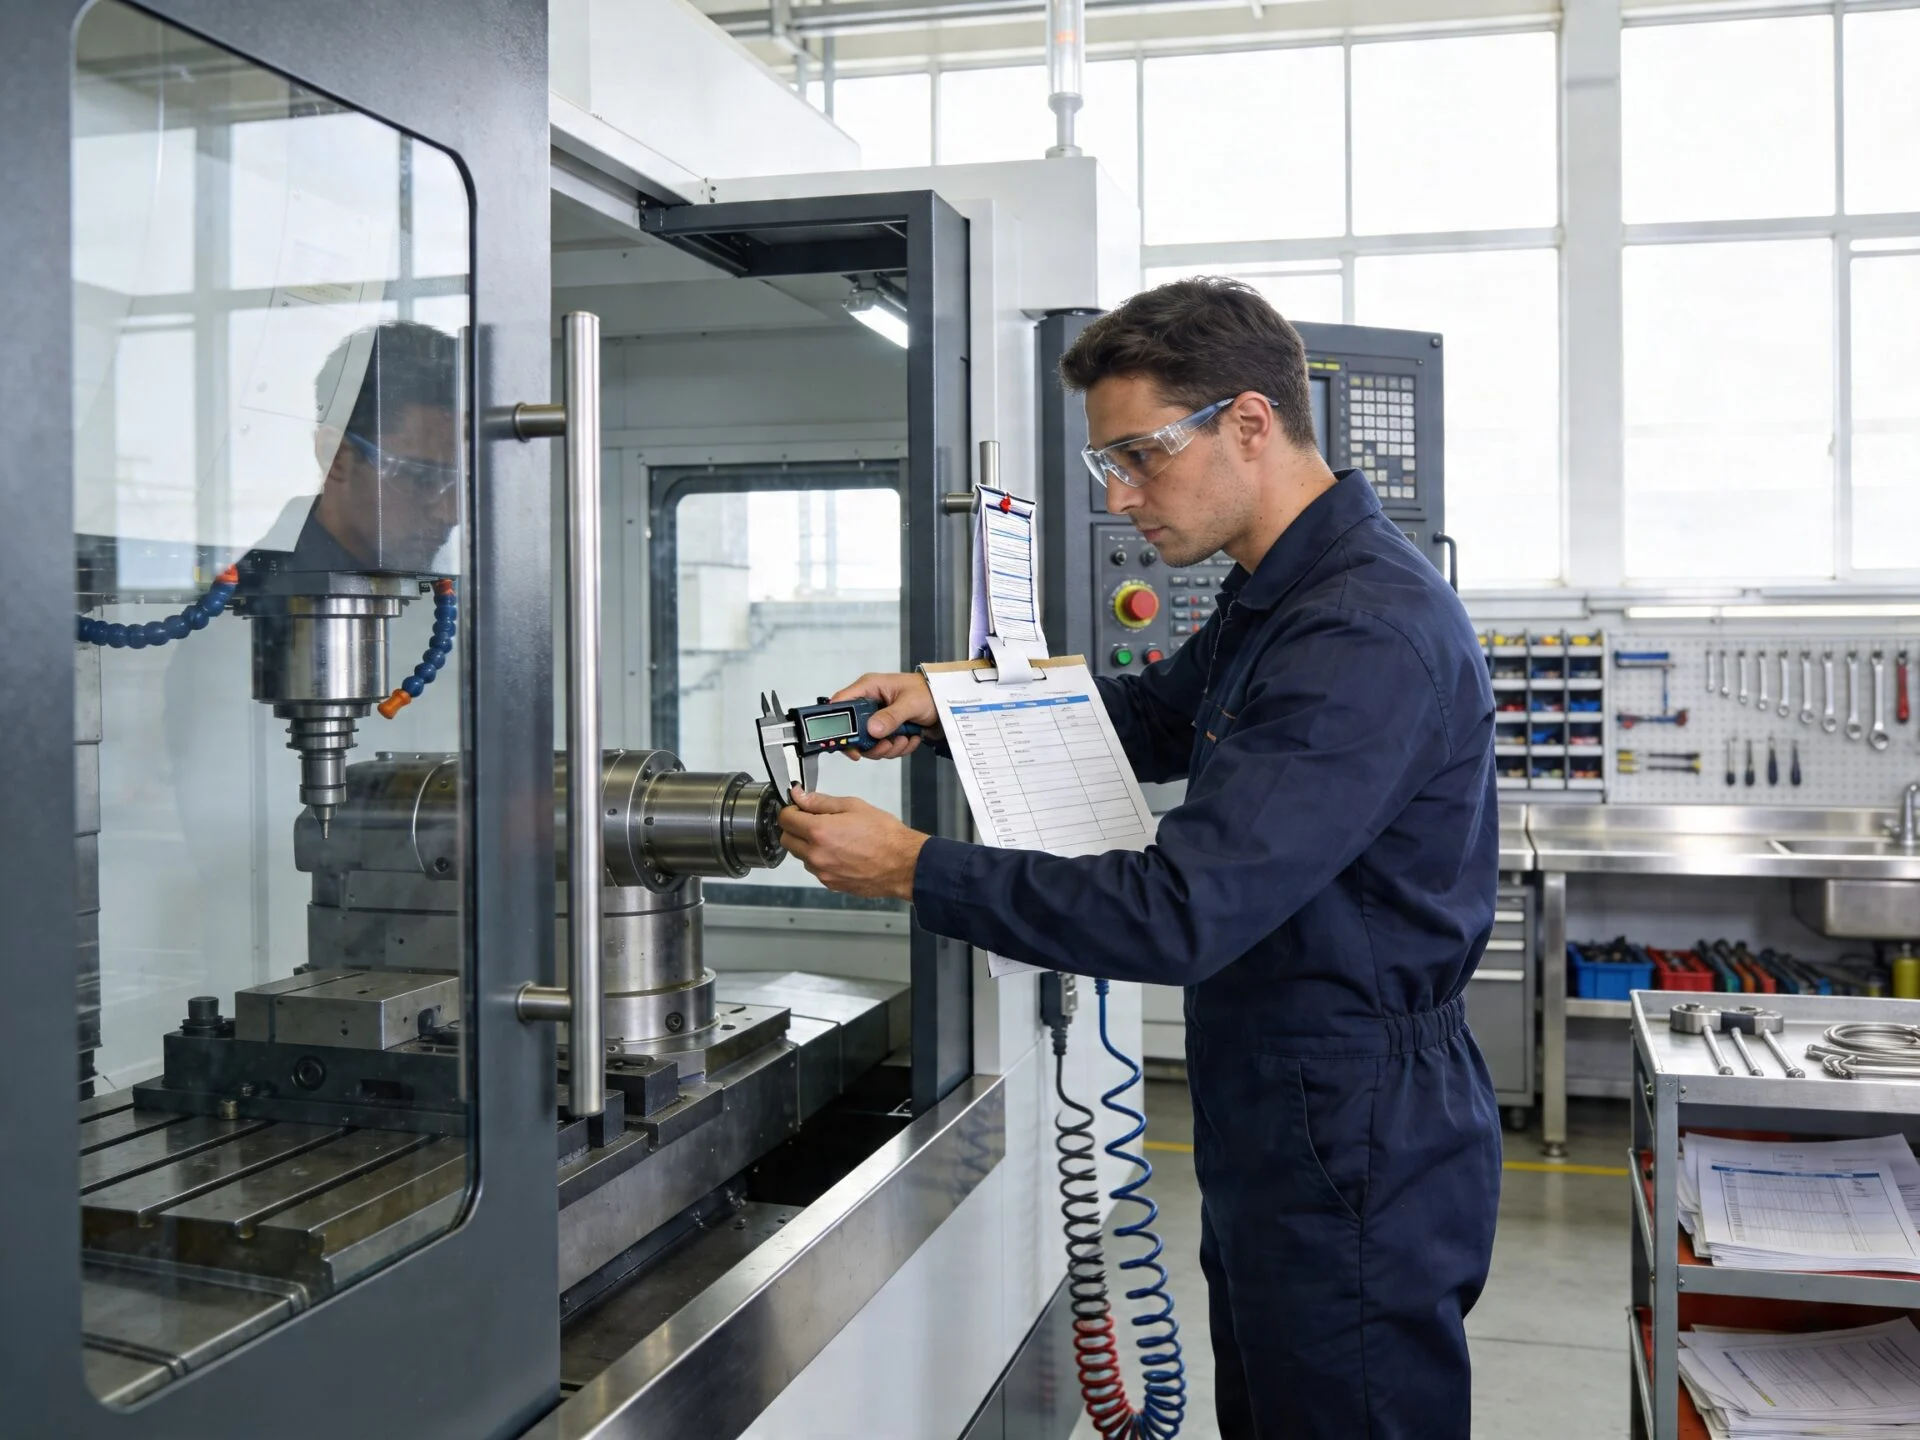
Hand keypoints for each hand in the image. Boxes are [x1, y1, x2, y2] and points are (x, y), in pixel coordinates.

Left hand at [778, 787, 927, 900]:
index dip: (791, 810)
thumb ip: (821, 802)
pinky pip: (816, 869)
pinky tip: (840, 852)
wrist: (903, 864)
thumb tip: (800, 797)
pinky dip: (821, 860)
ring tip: (833, 838)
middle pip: (787, 840)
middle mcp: (816, 855)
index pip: (785, 819)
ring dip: (807, 846)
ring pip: (801, 856)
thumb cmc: (884, 835)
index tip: (799, 808)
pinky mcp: (830, 883)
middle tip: (813, 821)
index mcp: (819, 831)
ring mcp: (822, 872)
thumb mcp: (853, 806)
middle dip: (795, 828)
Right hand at [831, 671, 940, 760]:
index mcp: (869, 688)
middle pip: (855, 731)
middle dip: (872, 744)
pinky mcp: (889, 730)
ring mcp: (879, 718)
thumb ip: (891, 717)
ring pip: (871, 743)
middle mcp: (870, 704)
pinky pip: (885, 747)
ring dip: (889, 748)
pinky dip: (899, 748)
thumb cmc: (929, 692)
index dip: (840, 725)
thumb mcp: (910, 703)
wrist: (947, 702)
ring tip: (905, 739)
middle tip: (887, 744)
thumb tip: (873, 730)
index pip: (842, 704)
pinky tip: (911, 738)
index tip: (851, 745)